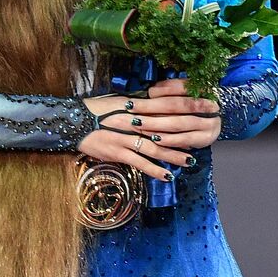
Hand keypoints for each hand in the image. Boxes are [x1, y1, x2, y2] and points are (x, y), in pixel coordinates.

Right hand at [79, 78, 221, 181]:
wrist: (75, 121)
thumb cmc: (98, 109)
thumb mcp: (120, 101)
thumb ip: (140, 105)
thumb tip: (158, 105)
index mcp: (136, 105)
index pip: (166, 106)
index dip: (186, 108)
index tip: (202, 110)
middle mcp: (133, 119)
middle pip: (165, 127)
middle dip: (185, 133)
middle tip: (203, 138)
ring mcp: (125, 137)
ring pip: (155, 148)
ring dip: (173, 155)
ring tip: (189, 160)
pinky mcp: (117, 151)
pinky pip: (139, 162)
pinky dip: (154, 170)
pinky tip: (166, 175)